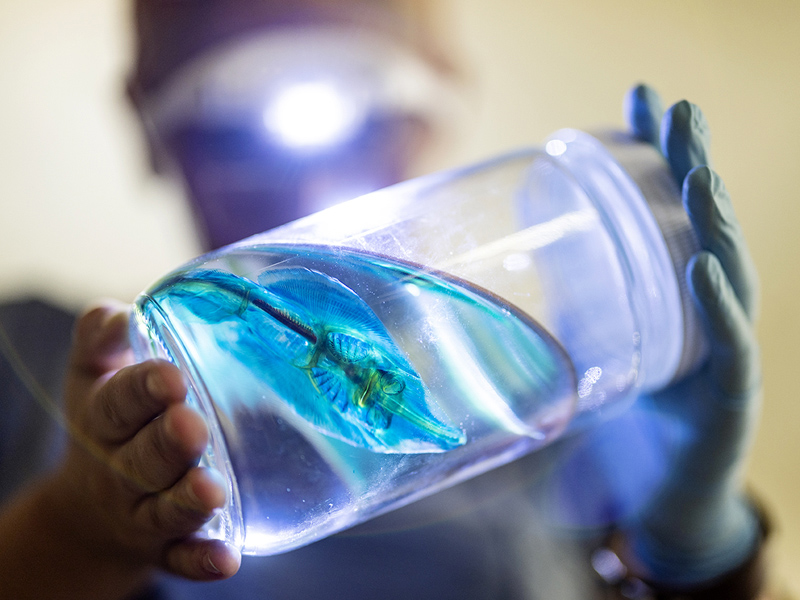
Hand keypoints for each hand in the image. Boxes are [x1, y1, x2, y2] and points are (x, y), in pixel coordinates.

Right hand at [51, 303, 239, 583]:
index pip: (120, 403)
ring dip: (187, 502)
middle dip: (168, 443)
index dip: (143, 389)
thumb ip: (102, 336)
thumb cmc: (106, 419)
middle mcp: (121, 470)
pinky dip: (200, 561)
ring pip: (164, 511)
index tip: (171, 375)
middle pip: (144, 460)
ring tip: (212, 489)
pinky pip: (181, 559)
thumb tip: (121, 310)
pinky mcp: (165, 548)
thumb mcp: (91, 374)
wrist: (87, 506)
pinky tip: (227, 560)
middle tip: (192, 424)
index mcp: (103, 420)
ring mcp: (143, 514)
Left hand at [545, 85, 761, 586]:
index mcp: (670, 289)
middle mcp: (705, 307)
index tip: (639, 98)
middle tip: (679, 108)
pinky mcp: (727, 395)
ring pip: (728, 272)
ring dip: (714, 219)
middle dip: (692, 162)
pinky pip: (728, 345)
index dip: (659, 152)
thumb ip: (566, 293)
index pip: (670, 208)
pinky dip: (717, 306)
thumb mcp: (590, 340)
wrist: (655, 496)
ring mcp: (723, 347)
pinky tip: (700, 264)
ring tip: (696, 171)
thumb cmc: (624, 413)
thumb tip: (511, 242)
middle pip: (705, 225)